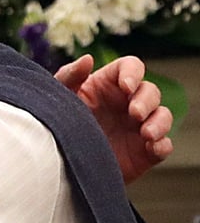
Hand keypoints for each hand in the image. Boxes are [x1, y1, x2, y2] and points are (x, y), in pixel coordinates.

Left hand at [55, 54, 173, 183]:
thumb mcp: (58, 98)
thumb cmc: (58, 124)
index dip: (133, 73)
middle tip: (133, 113)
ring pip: (163, 116)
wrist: (58, 164)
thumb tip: (88, 59)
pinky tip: (152, 147)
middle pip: (150, 91)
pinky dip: (163, 145)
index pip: (131, 67)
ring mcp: (138, 127)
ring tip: (146, 133)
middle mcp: (127, 103)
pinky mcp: (144, 152)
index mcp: (108, 85)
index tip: (125, 86)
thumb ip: (70, 76)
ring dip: (159, 122)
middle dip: (146, 100)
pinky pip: (164, 146)